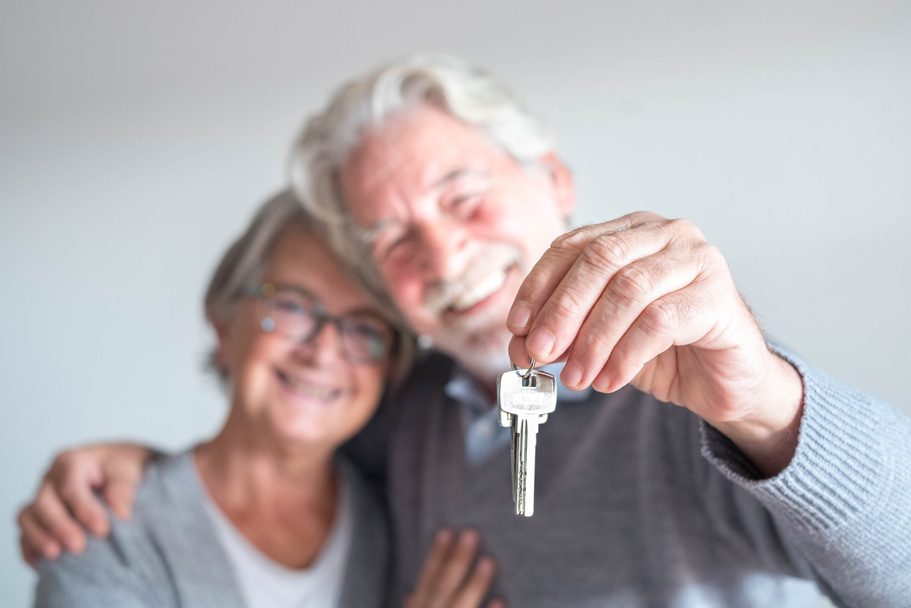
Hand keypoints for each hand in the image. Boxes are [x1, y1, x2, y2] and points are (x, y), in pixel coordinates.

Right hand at [17, 443, 151, 567]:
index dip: (84, 509)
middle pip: (44, 502)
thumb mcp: (126, 469)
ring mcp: (41, 498)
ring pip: (28, 517)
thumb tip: (121, 512)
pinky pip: (25, 533)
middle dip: (60, 526)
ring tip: (55, 556)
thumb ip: (123, 487)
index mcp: (71, 461)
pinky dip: (30, 548)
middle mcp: (51, 479)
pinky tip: (42, 564)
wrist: (114, 469)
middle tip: (79, 546)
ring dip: (39, 537)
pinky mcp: (38, 518)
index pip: (70, 486)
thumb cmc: (119, 468)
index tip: (102, 530)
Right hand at [405, 528, 503, 607]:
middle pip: (443, 586)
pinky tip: (501, 599)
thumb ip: (417, 607)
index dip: (436, 555)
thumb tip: (409, 594)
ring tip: (489, 561)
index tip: (447, 530)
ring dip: (475, 584)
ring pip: (460, 605)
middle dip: (457, 560)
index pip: (427, 578)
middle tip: (472, 533)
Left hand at [506, 212, 803, 475]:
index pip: (572, 245)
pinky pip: (660, 321)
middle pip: (599, 260)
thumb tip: (522, 344)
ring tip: (576, 376)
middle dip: (562, 310)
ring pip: (628, 289)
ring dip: (592, 339)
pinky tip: (609, 379)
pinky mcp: (718, 296)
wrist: (726, 381)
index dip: (539, 286)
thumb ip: (564, 333)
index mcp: (631, 231)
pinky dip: (625, 354)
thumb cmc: (665, 350)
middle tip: (539, 352)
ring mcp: (697, 260)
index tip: (518, 326)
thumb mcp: (601, 339)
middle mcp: (666, 234)